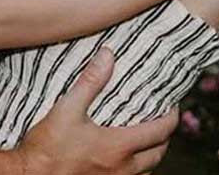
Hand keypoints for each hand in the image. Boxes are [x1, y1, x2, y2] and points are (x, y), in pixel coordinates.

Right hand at [16, 48, 177, 174]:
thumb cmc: (47, 146)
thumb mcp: (67, 108)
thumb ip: (91, 81)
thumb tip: (108, 55)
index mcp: (118, 147)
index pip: (160, 132)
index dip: (170, 117)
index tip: (171, 106)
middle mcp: (122, 168)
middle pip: (159, 154)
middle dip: (165, 137)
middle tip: (162, 121)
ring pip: (147, 171)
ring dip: (152, 155)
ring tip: (147, 140)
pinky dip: (137, 169)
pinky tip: (126, 160)